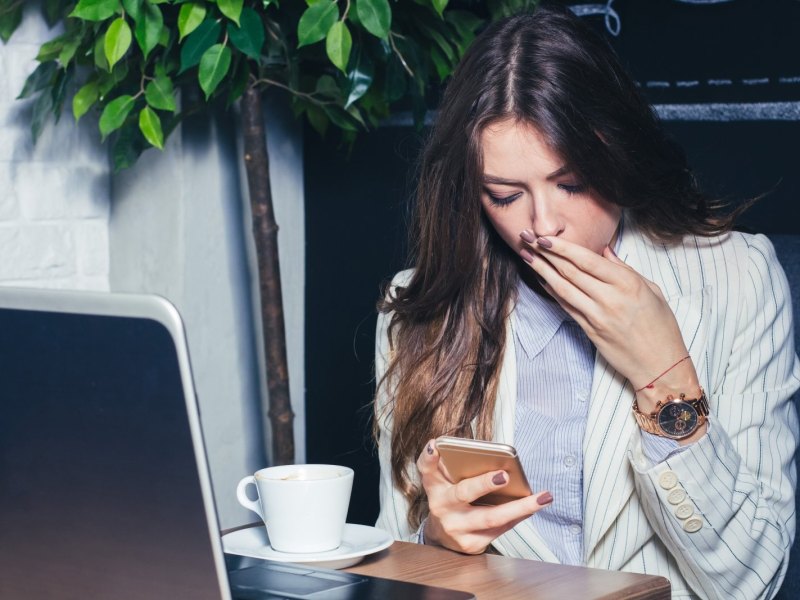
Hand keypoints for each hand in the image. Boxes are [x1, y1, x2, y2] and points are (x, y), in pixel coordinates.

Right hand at [416, 439, 551, 553]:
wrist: (443, 536)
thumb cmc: (451, 499)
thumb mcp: (445, 481)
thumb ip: (455, 465)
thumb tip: (489, 456)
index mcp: (435, 486)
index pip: (426, 469)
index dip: (429, 457)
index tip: (436, 446)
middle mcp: (442, 507)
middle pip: (464, 493)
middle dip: (485, 484)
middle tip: (505, 475)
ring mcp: (456, 528)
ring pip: (491, 517)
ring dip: (520, 507)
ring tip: (542, 497)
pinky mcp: (471, 544)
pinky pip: (500, 529)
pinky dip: (518, 516)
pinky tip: (532, 508)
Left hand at [520, 232, 700, 413]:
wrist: (660, 366)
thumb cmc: (661, 327)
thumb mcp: (652, 291)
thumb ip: (625, 269)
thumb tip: (604, 250)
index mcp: (628, 284)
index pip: (587, 260)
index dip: (562, 248)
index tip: (544, 237)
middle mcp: (610, 299)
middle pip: (570, 271)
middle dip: (545, 253)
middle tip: (527, 238)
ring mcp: (597, 316)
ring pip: (562, 288)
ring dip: (542, 270)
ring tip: (526, 256)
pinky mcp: (589, 330)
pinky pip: (566, 306)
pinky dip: (552, 291)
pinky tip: (542, 279)